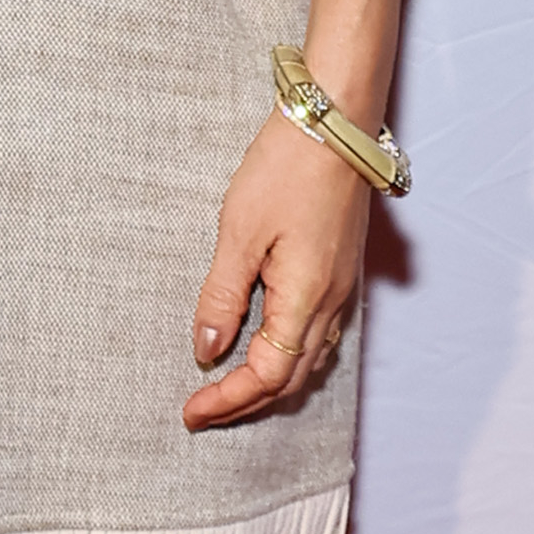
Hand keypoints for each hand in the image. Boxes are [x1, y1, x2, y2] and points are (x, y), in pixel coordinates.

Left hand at [185, 113, 370, 427]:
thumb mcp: (239, 232)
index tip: (192, 411)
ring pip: (307, 360)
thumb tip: (207, 348)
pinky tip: (261, 347)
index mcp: (307, 297)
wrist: (335, 122)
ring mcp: (342, 288)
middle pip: (292, 379)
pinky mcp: (340, 272)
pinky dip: (286, 356)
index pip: (268, 375)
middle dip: (246, 402)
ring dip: (267, 382)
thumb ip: (223, 296)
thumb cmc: (287, 168)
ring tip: (226, 387)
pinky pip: (317, 334)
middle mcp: (332, 302)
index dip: (229, 400)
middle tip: (202, 409)